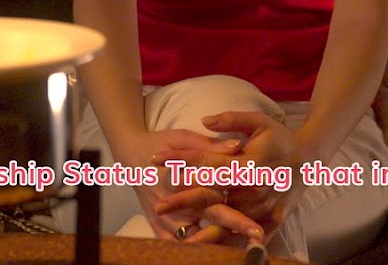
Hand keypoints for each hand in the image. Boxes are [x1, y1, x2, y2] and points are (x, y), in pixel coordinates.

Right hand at [112, 127, 244, 239]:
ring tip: (241, 248)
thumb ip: (209, 145)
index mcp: (180, 181)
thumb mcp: (182, 137)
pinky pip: (174, 244)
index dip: (236, 220)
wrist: (130, 154)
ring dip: (215, 244)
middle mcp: (173, 205)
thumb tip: (238, 146)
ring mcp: (164, 219)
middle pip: (208, 227)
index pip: (215, 205)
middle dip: (233, 235)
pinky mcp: (157, 225)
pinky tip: (214, 249)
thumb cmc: (159, 142)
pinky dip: (192, 248)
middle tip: (257, 240)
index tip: (258, 230)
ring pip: (192, 241)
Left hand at [153, 111, 306, 239]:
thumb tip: (203, 120)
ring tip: (178, 238)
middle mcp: (254, 188)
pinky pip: (246, 235)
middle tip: (158, 206)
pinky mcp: (270, 221)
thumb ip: (231, 120)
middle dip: (183, 201)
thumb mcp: (259, 121)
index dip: (180, 159)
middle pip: (212, 196)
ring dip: (202, 228)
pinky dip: (228, 242)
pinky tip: (209, 248)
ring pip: (227, 221)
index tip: (156, 159)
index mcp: (249, 162)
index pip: (207, 162)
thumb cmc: (281, 138)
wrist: (310, 160)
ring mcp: (262, 207)